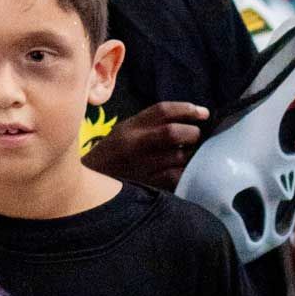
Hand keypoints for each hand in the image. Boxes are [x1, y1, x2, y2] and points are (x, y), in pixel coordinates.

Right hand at [84, 102, 208, 189]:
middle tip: (195, 137)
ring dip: (189, 155)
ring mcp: (142, 167)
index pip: (162, 110)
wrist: (91, 183)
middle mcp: (135, 145)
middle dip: (192, 133)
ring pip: (179, 156)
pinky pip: (176, 176)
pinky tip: (181, 171)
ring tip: (186, 156)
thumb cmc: (112, 155)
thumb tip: (187, 119)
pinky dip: (184, 172)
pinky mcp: (148, 186)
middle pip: (173, 133)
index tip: (203, 113)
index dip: (187, 109)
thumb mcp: (124, 132)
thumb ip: (149, 124)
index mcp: (129, 128)